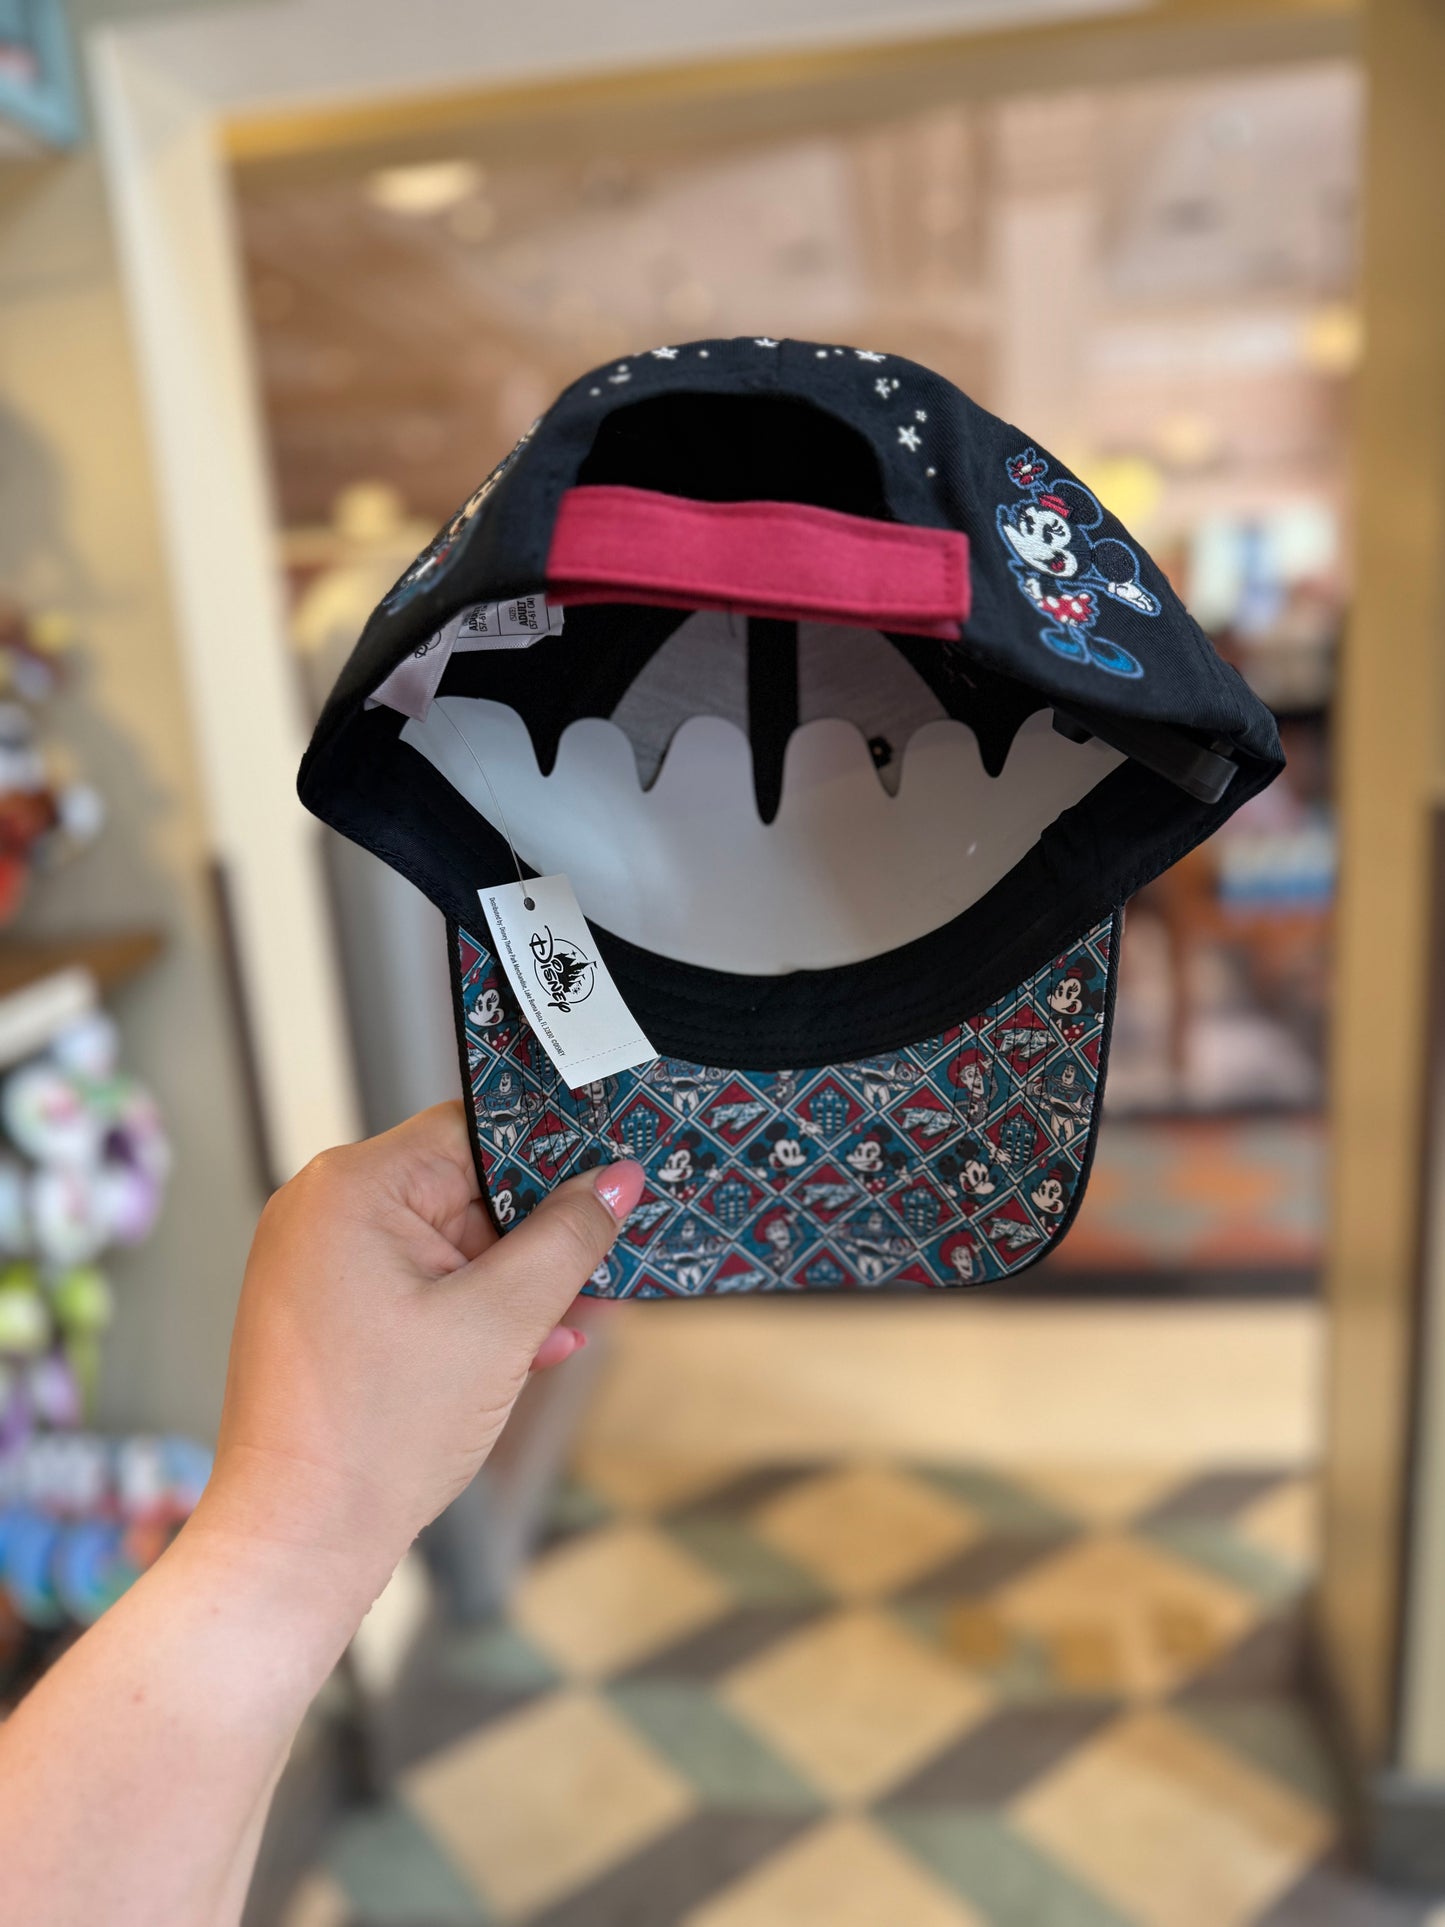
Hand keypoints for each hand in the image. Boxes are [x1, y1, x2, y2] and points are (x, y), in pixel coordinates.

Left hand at [191, 1102, 642, 1611]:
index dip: (546, 1161)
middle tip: (597, 1272)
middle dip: (533, 1238)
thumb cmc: (377, 1436)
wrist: (297, 1542)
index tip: (604, 1188)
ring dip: (510, 1284)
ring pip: (445, 1245)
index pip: (471, 1131)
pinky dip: (469, 1313)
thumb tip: (614, 1180)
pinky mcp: (325, 1311)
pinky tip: (527, 1351)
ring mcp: (317, 1263)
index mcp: (350, 1188)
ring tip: (568, 1324)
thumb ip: (567, 1239)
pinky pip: (415, 1287)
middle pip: (461, 1188)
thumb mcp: (499, 1324)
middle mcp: (321, 1211)